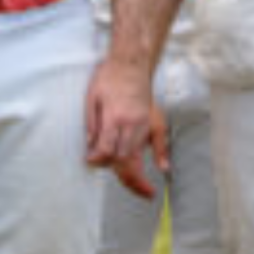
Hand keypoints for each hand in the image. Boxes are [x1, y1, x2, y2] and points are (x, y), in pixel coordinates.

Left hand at [85, 57, 161, 199]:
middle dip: (127, 179)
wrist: (130, 61)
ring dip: (141, 173)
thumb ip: (92, 125)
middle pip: (127, 158)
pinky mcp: (154, 118)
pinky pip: (160, 140)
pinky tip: (163, 169)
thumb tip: (91, 148)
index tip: (91, 163)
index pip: (108, 150)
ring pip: (141, 153)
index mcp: (114, 118)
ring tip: (144, 191)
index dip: (99, 161)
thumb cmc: (108, 77)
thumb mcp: (92, 98)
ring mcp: (145, 121)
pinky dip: (162, 155)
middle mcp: (132, 123)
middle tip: (130, 191)